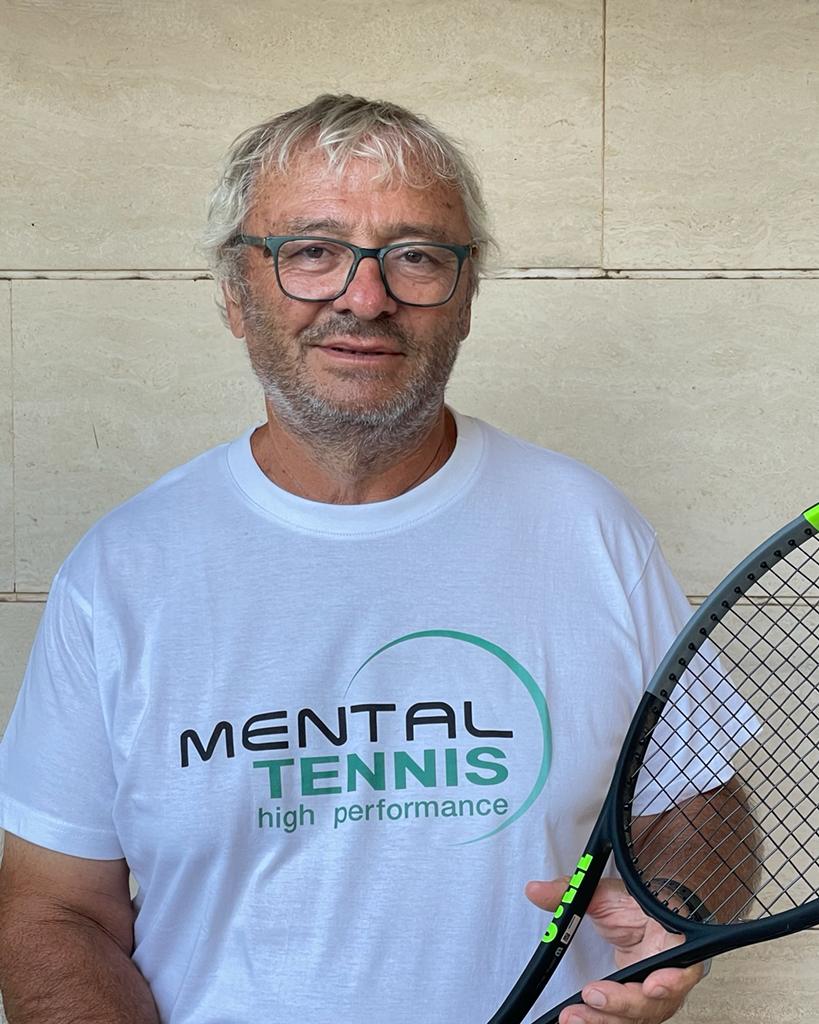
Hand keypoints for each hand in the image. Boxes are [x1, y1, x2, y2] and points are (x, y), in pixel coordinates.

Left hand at [525, 877, 703, 1023]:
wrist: (644, 918)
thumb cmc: (635, 905)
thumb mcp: (605, 894)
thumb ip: (572, 893)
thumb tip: (535, 890)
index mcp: (673, 941)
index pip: (683, 967)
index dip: (671, 982)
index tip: (651, 986)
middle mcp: (670, 975)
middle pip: (655, 1003)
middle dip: (622, 1005)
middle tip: (592, 997)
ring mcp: (656, 995)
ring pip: (639, 1018)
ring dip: (606, 1020)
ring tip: (574, 1017)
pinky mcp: (638, 1005)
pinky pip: (623, 1020)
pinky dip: (602, 1022)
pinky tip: (580, 1020)